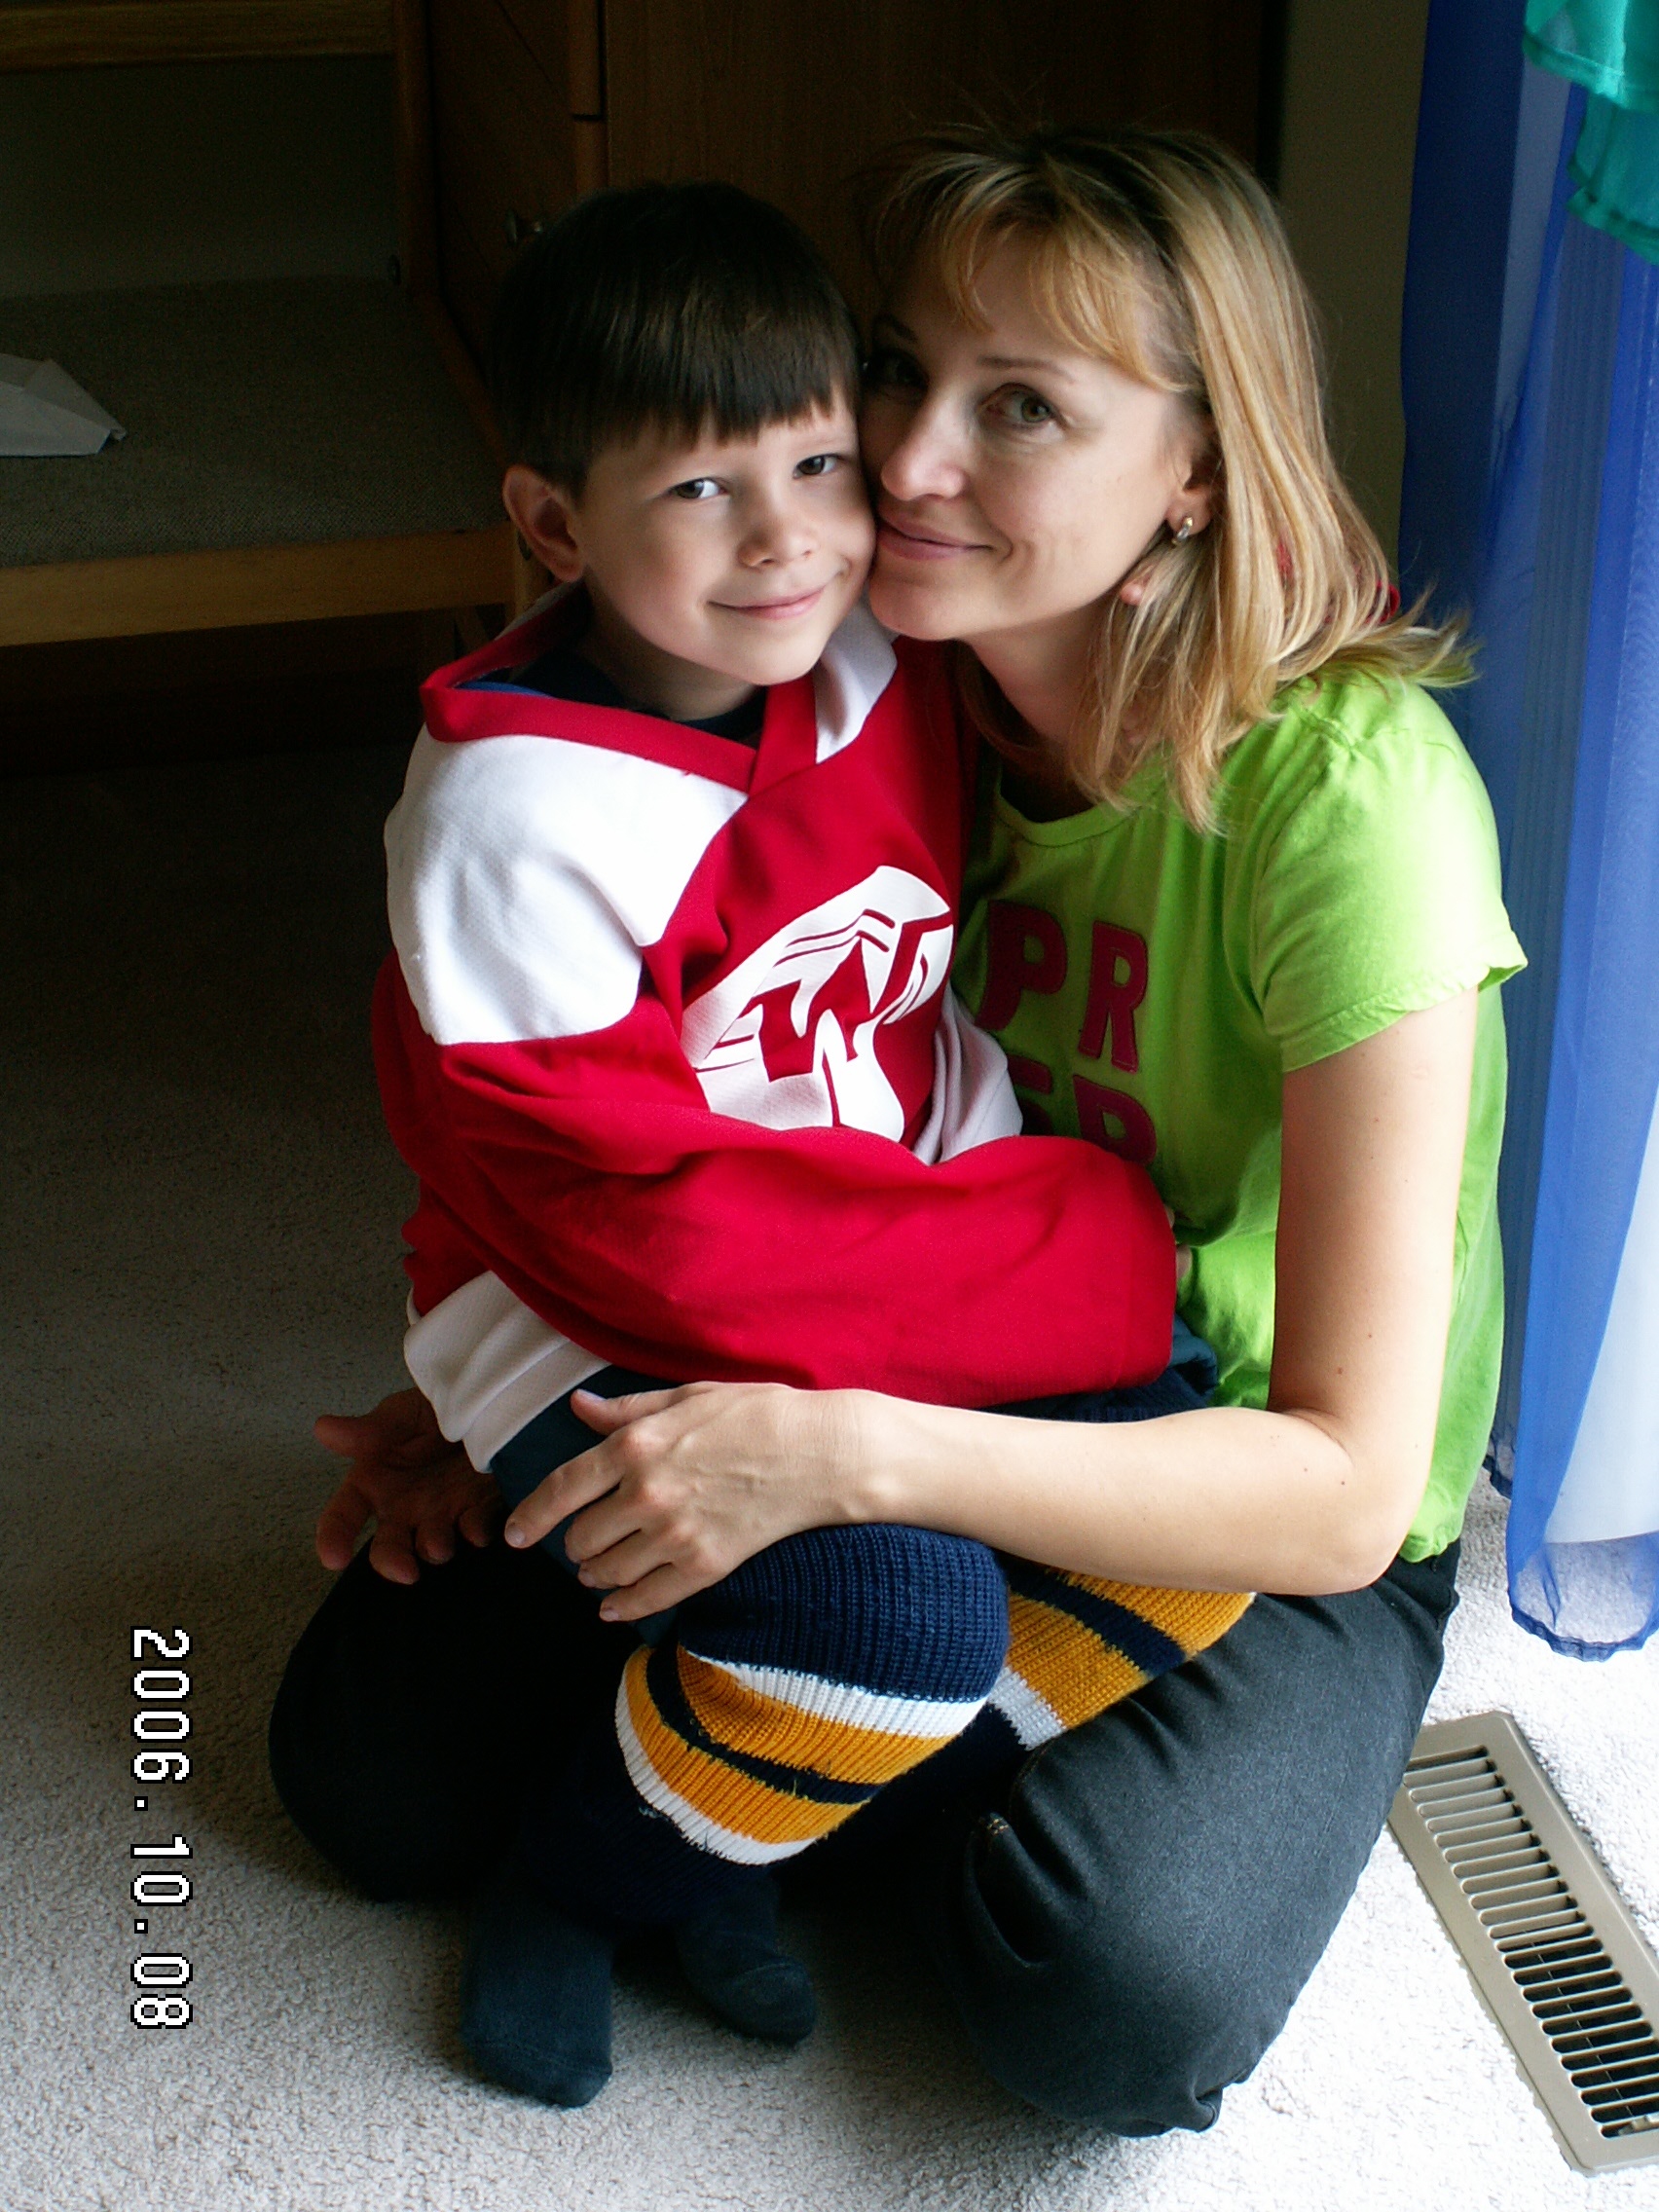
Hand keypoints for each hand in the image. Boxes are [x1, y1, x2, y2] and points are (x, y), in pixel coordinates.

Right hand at [313, 1386, 502, 1584]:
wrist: (483, 1404)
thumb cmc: (430, 1412)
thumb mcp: (401, 1414)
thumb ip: (369, 1429)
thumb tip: (323, 1428)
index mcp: (373, 1483)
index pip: (343, 1516)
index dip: (334, 1538)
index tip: (334, 1559)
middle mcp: (403, 1507)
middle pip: (388, 1546)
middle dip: (393, 1562)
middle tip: (404, 1571)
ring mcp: (440, 1513)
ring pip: (431, 1546)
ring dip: (434, 1549)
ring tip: (439, 1547)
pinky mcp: (476, 1510)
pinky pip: (474, 1528)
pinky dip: (476, 1532)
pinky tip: (478, 1531)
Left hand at [502, 1380, 857, 1621]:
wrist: (820, 1453)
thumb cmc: (757, 1414)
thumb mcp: (687, 1396)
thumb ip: (627, 1410)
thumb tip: (579, 1408)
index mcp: (635, 1445)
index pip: (561, 1489)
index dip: (530, 1516)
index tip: (515, 1536)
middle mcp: (646, 1493)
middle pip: (581, 1537)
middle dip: (575, 1543)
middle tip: (582, 1543)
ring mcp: (674, 1534)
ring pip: (608, 1571)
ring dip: (596, 1575)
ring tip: (598, 1570)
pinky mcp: (705, 1565)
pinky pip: (647, 1599)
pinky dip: (623, 1607)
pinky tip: (613, 1607)